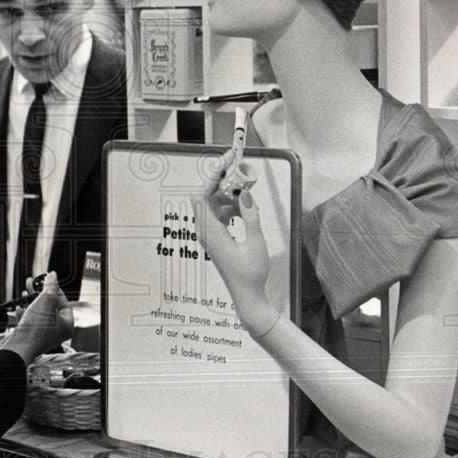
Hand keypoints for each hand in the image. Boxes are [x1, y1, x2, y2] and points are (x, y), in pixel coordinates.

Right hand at [1, 272, 72, 363]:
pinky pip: (31, 322)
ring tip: (24, 293)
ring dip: (31, 302)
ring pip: (39, 313)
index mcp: (67, 324)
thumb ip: (50, 286)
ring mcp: (45, 335)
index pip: (63, 302)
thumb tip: (53, 275)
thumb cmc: (35, 328)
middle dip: (39, 294)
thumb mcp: (45, 301)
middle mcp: (58, 331)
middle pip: (50, 306)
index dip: (54, 290)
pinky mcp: (32, 337)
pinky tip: (19, 309)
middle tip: (32, 283)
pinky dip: (25, 313)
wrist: (19, 347)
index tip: (45, 282)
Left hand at [192, 152, 277, 336]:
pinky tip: (245, 210)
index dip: (212, 175)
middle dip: (222, 181)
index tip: (227, 161)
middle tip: (241, 172)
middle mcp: (206, 231)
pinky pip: (219, 213)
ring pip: (213, 203)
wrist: (247, 296)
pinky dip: (231, 206)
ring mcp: (209, 234)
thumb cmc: (251, 274)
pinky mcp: (216, 237)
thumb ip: (251, 216)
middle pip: (205, 195)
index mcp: (211, 232)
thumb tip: (245, 193)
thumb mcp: (255, 243)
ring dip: (229, 195)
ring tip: (248, 193)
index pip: (201, 195)